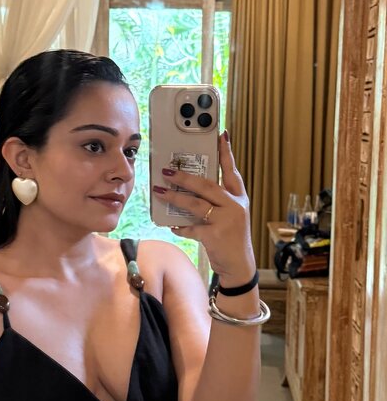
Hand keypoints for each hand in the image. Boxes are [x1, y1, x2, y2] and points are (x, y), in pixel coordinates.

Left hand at [153, 131, 254, 279]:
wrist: (240, 266)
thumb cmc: (231, 238)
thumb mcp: (230, 215)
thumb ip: (216, 201)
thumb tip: (188, 189)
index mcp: (239, 197)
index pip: (232, 170)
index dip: (226, 152)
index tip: (220, 134)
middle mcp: (235, 206)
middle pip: (207, 184)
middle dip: (185, 177)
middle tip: (167, 170)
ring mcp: (226, 220)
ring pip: (196, 203)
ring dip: (175, 197)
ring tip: (160, 191)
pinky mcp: (215, 235)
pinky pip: (192, 227)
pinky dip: (180, 226)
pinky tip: (171, 225)